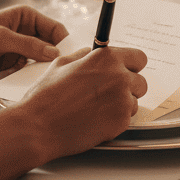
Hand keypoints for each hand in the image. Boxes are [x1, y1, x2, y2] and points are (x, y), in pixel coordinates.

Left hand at [0, 5, 68, 78]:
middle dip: (55, 57)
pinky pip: (27, 72)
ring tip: (48, 80)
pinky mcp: (10, 65)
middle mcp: (25, 32)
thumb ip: (27, 45)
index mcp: (25, 17)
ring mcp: (18, 50)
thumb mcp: (0, 38)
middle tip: (61, 71)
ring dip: (43, 69)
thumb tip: (53, 53)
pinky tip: (32, 85)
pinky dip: (30, 78)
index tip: (70, 56)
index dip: (63, 41)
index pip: (54, 28)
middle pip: (49, 46)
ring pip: (39, 61)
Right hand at [19, 45, 148, 157]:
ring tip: (97, 109)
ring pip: (134, 101)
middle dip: (128, 88)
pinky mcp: (121, 121)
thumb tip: (91, 53)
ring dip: (122, 105)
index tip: (125, 71)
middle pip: (141, 81)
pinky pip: (127, 119)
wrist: (38, 126)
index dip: (130, 66)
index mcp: (106, 58)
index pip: (138, 57)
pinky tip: (96, 120)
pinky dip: (115, 120)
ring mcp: (122, 99)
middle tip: (109, 94)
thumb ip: (83, 56)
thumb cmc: (46, 96)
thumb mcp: (62, 64)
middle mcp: (119, 76)